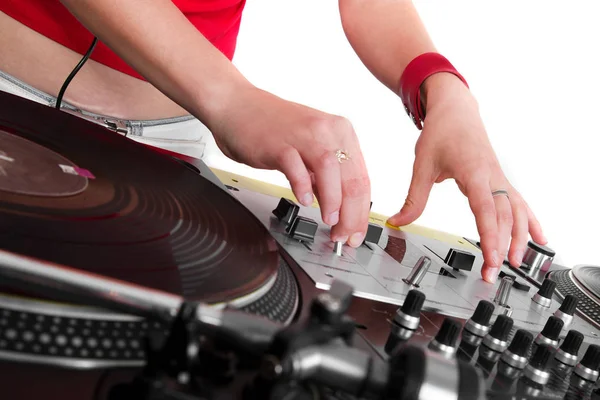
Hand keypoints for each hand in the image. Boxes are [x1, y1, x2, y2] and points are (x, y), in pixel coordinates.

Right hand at [210, 85, 370, 245]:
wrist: (237, 105)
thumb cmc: (272, 127)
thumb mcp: (309, 149)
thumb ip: (324, 175)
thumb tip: (338, 207)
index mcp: (340, 133)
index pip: (362, 178)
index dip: (361, 211)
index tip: (357, 231)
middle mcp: (327, 131)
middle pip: (351, 179)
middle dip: (351, 215)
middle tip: (344, 234)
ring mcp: (303, 135)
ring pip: (331, 171)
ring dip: (333, 201)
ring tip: (329, 220)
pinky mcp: (279, 143)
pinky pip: (296, 167)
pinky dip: (303, 187)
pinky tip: (304, 200)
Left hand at [387, 73, 545, 282]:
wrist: (456, 110)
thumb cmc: (442, 133)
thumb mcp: (422, 165)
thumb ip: (413, 198)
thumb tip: (398, 221)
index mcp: (474, 172)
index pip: (487, 210)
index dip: (491, 236)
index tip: (492, 258)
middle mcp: (493, 176)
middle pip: (505, 216)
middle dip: (502, 246)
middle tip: (494, 272)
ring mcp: (500, 178)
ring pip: (517, 211)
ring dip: (519, 238)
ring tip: (516, 263)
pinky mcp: (501, 180)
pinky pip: (521, 203)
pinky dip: (531, 222)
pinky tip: (539, 238)